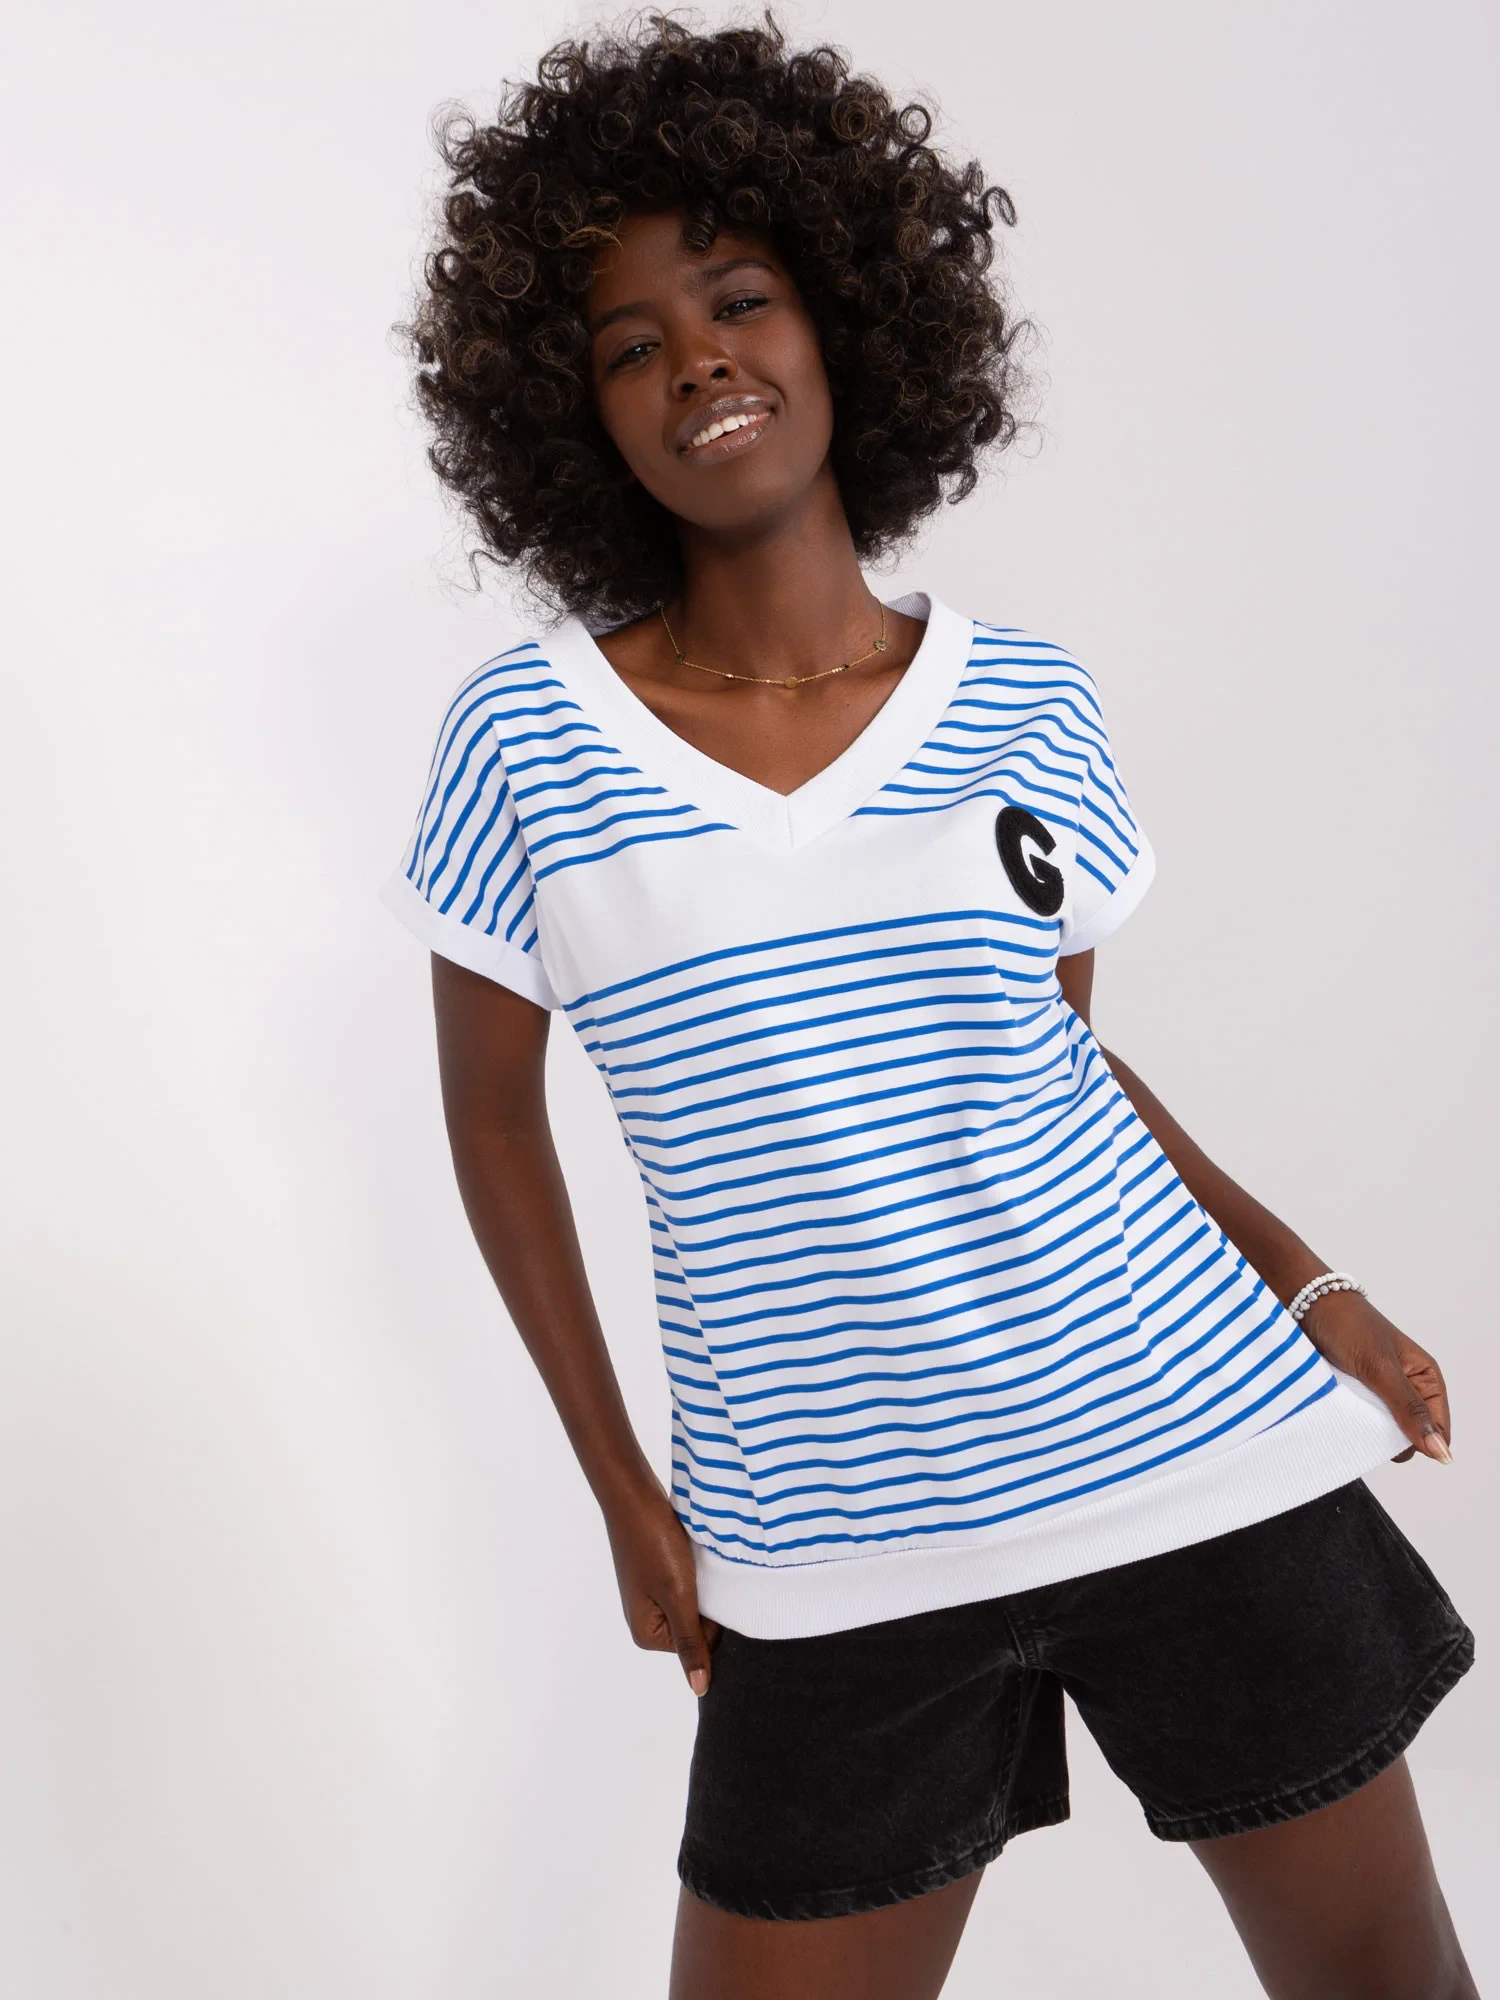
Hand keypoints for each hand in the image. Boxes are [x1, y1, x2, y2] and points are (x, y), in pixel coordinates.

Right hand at [601, 1476, 720, 1693]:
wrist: (634, 1495)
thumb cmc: (655, 1545)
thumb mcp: (678, 1596)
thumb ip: (690, 1642)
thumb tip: (700, 1689)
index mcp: (647, 1636)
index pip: (704, 1646)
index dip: (714, 1619)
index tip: (709, 1591)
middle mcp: (647, 1622)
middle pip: (699, 1627)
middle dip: (709, 1603)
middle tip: (699, 1574)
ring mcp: (651, 1598)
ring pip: (696, 1605)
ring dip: (704, 1586)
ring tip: (693, 1562)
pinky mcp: (657, 1577)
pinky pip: (688, 1586)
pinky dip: (696, 1573)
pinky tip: (689, 1554)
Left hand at [1298, 1290, 1452, 1465]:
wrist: (1305, 1303)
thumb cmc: (1348, 1325)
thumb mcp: (1381, 1368)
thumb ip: (1409, 1408)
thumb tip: (1441, 1450)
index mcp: (1426, 1378)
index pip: (1437, 1430)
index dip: (1420, 1444)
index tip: (1391, 1445)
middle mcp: (1407, 1388)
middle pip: (1409, 1435)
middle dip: (1389, 1438)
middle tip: (1364, 1422)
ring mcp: (1380, 1392)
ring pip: (1382, 1431)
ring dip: (1367, 1431)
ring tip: (1347, 1414)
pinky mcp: (1355, 1393)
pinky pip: (1360, 1421)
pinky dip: (1350, 1422)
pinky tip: (1337, 1415)